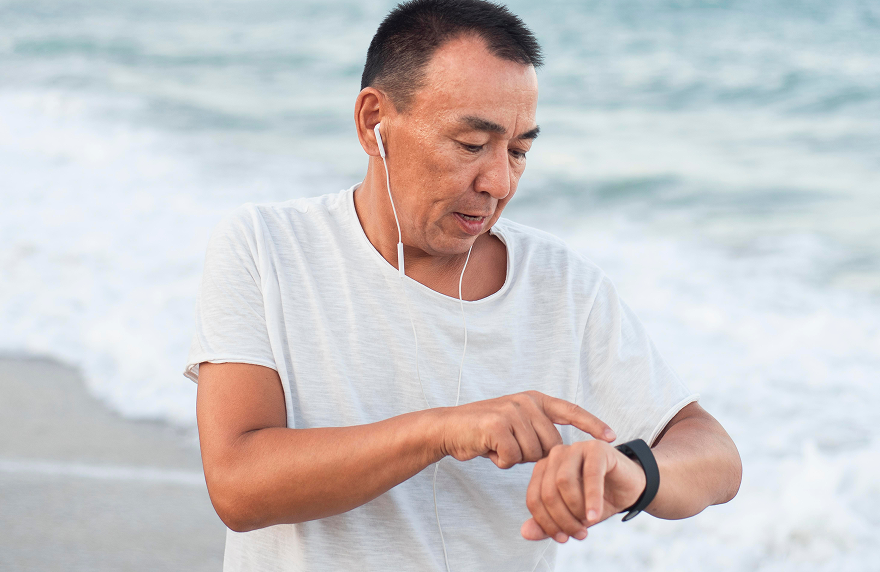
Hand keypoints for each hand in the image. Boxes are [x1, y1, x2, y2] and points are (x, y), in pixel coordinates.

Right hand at [439, 391, 616, 468]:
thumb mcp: (516, 424)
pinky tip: (488, 449)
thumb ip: (538, 432)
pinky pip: (513, 458)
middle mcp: (526, 401)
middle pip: (551, 447)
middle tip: (509, 447)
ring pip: (532, 455)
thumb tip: (561, 453)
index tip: (612, 436)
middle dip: (533, 456)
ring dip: (514, 459)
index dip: (592, 424)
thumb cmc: (485, 432)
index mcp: (535, 400)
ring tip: (497, 445)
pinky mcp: (497, 424)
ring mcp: (512, 411)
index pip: (570, 411)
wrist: (449, 428)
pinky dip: (501, 461)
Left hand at [521, 440, 646, 542]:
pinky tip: (595, 514)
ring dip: (575, 509)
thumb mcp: (572, 516)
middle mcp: (556, 455)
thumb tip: (526, 532)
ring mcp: (576, 448)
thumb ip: (548, 523)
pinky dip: (592, 499)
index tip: (562, 538)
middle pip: (547, 492)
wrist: (630, 488)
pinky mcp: (597, 448)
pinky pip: (591, 475)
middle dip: (562, 519)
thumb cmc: (599, 499)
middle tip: (579, 533)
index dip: (546, 523)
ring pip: (563, 481)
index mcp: (545, 468)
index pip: (534, 498)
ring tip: (589, 522)